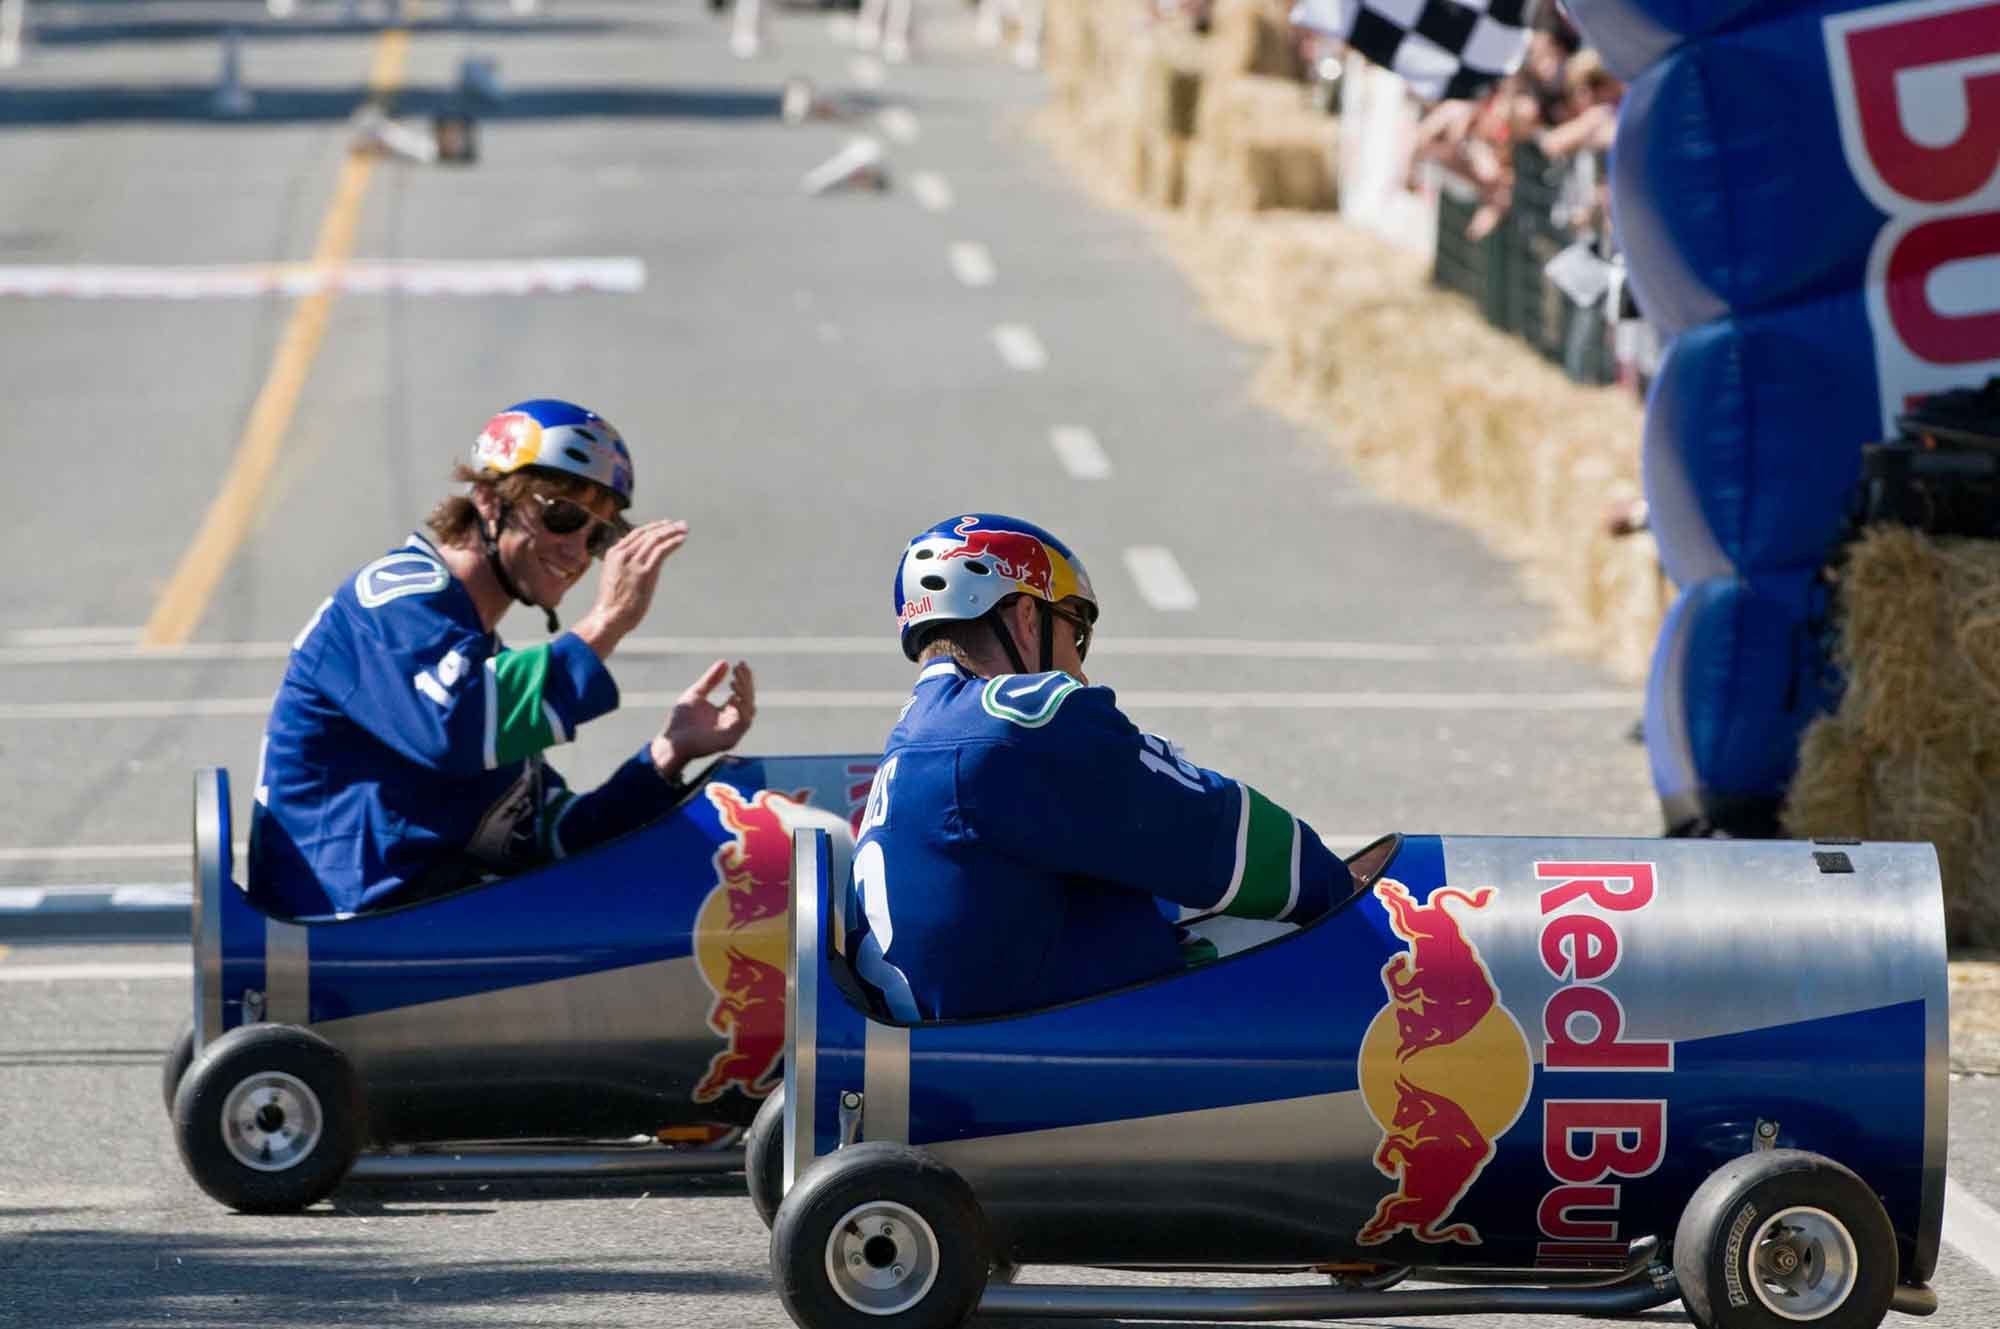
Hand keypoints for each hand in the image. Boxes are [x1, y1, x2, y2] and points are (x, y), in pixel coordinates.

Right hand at [571, 519, 687, 659]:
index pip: (636, 534)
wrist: (610, 617)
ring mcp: (634, 563)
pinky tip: (681, 539)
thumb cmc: (612, 603)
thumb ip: (621, 564)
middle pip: (647, 534)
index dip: (652, 527)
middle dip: (665, 527)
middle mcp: (623, 554)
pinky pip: (661, 550)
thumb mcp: (613, 577)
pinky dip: (673, 542)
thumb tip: (629, 556)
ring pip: (655, 539)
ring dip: (672, 532)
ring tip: (684, 529)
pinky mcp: (645, 572)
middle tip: (680, 524)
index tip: (665, 524)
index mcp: (614, 554)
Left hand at [650, 659, 755, 779]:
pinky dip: (741, 708)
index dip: (743, 679)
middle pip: (748, 699)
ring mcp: (733, 732)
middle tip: (739, 669)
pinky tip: (733, 696)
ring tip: (734, 681)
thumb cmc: (681, 721)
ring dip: (745, 694)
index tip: (740, 664)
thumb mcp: (697, 693)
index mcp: (727, 712)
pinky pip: (744, 722)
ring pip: (750, 710)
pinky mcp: (731, 739)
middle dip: (746, 683)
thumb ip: (711, 680)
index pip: (741, 694)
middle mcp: (733, 722)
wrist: (671, 741)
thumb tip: (725, 662)